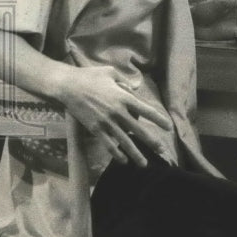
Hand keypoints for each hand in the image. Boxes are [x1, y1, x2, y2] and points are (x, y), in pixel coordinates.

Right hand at [55, 65, 172, 166]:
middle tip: (161, 150)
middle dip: (151, 141)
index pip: (146, 110)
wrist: (68, 86)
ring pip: (124, 141)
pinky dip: (116, 154)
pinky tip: (123, 161)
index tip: (168, 127)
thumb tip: (136, 87)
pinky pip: (108, 144)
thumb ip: (126, 81)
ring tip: (144, 164)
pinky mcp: (95, 129)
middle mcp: (118, 112)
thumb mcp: (111, 72)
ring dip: (135, 154)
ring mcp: (106, 122)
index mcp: (124, 97)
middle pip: (138, 130)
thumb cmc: (90, 76)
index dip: (159, 119)